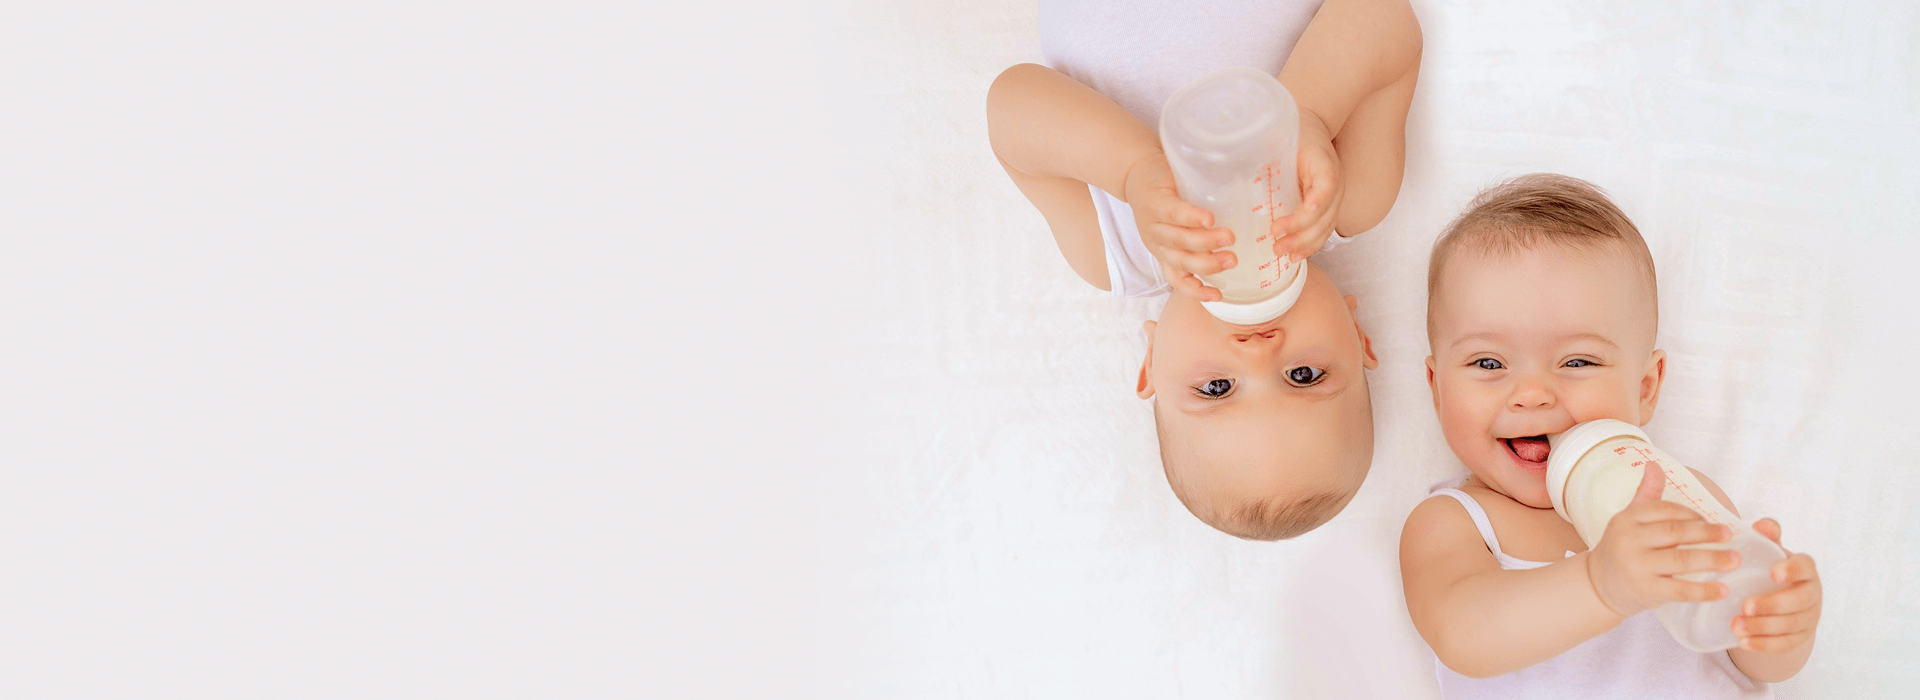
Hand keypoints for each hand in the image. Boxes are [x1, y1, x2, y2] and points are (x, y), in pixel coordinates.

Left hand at [1120, 152, 1234, 301]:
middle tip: (1232, 261)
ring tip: (1229, 238)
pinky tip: (1207, 219)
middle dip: (1208, 265)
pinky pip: (1174, 212)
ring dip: (1205, 242)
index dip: (1196, 291)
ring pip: (1179, 240)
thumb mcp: (1178, 225)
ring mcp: (1154, 224)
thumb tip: (1245, 240)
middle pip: (1182, 261)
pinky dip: (1191, 217)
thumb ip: (1203, 235)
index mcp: (1165, 253)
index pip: (1178, 279)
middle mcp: (1158, 244)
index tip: (1219, 297)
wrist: (1136, 172)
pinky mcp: (1154, 203)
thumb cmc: (1166, 200)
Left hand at [1268, 110, 1342, 260]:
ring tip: (1282, 253)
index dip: (1314, 204)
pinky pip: (1323, 230)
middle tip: (1276, 242)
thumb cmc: (1294, 133)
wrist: (1314, 127)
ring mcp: (1334, 197)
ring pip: (1325, 227)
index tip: (1294, 217)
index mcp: (1324, 162)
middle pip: (1325, 214)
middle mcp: (1334, 182)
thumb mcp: (1280, 135)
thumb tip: (1226, 159)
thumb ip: (1263, 148)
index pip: (1325, 185)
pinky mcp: (1328, 207)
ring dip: (1305, 244)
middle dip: (1301, 232)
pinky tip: (1294, 255)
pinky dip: (1310, 245)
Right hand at [1586, 463, 1739, 617]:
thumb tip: (1654, 465)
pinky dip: (1704, 591)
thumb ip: (1646, 495)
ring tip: (1734, 560)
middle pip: (1676, 533)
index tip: (1709, 520)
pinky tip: (1723, 590)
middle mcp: (1629, 541)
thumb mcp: (1628, 520)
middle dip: (1707, 534)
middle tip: (1729, 536)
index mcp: (1626, 519)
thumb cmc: (1621, 548)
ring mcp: (1637, 567)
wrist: (1598, 585)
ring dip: (1713, 559)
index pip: (1665, 510)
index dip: (1691, 514)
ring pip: (1681, 560)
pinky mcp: (1646, 591)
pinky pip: (1680, 589)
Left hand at [1731, 519, 1820, 652]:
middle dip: (1773, 605)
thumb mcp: (1768, 552)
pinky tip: (1743, 642)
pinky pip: (1785, 644)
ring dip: (1763, 627)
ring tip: (1735, 626)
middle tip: (1745, 607)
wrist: (1779, 601)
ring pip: (1791, 625)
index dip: (1792, 570)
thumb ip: (1767, 537)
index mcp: (1805, 569)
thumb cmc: (1769, 569)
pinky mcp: (1800, 637)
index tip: (1773, 573)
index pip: (1805, 566)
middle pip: (1800, 601)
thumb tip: (1762, 525)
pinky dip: (1764, 644)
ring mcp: (1809, 617)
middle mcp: (1812, 593)